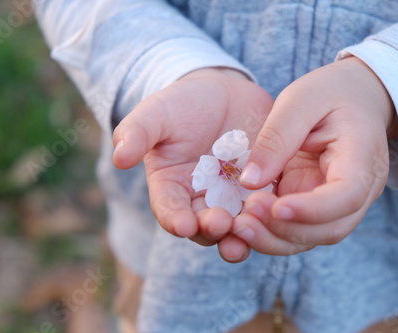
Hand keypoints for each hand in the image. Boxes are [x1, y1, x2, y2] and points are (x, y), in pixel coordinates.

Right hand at [112, 67, 272, 261]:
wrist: (223, 94)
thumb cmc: (183, 104)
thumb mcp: (157, 113)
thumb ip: (137, 132)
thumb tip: (119, 156)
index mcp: (172, 188)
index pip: (169, 211)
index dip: (175, 219)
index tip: (182, 224)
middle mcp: (201, 201)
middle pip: (204, 226)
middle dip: (212, 229)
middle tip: (221, 224)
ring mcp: (233, 198)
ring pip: (236, 225)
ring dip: (242, 232)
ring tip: (249, 230)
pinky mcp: (261, 190)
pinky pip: (267, 208)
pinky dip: (271, 214)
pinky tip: (278, 212)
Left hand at [227, 57, 397, 258]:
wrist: (353, 100)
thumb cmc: (330, 94)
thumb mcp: (301, 101)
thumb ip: (278, 138)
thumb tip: (251, 182)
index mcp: (362, 158)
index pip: (347, 195)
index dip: (313, 209)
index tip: (276, 207)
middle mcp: (358, 191)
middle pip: (329, 229)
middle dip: (285, 231)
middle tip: (243, 219)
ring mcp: (338, 204)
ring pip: (311, 237)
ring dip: (274, 239)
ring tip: (238, 226)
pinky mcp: (315, 207)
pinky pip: (296, 230)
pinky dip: (270, 232)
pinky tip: (243, 223)